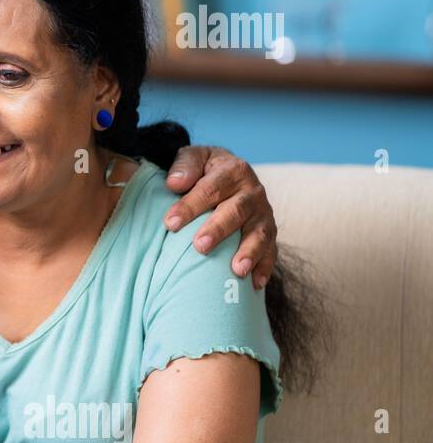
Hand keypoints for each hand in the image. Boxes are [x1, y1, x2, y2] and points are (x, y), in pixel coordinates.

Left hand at [162, 145, 275, 288]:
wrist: (229, 174)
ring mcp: (264, 213)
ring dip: (249, 252)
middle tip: (199, 246)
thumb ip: (185, 166)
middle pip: (236, 211)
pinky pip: (272, 250)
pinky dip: (265, 267)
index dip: (190, 205)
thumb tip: (175, 183)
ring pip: (259, 233)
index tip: (170, 223)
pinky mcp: (270, 232)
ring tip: (236, 270)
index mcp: (233, 170)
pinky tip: (255, 284)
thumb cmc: (204, 170)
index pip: (210, 188)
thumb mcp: (194, 158)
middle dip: (218, 230)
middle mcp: (252, 192)